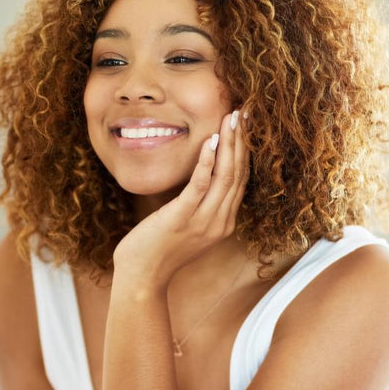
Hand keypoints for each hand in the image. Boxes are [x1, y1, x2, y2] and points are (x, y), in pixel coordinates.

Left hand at [112, 109, 248, 290]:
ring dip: (230, 144)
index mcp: (223, 222)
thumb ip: (198, 206)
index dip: (245, 150)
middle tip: (246, 111)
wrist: (142, 278)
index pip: (240, 179)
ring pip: (225, 176)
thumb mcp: (186, 227)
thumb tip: (199, 182)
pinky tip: (211, 141)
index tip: (246, 124)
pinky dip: (207, 161)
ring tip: (233, 118)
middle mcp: (220, 221)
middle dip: (243, 140)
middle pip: (238, 173)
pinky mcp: (183, 218)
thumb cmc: (157, 251)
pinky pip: (200, 185)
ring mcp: (204, 221)